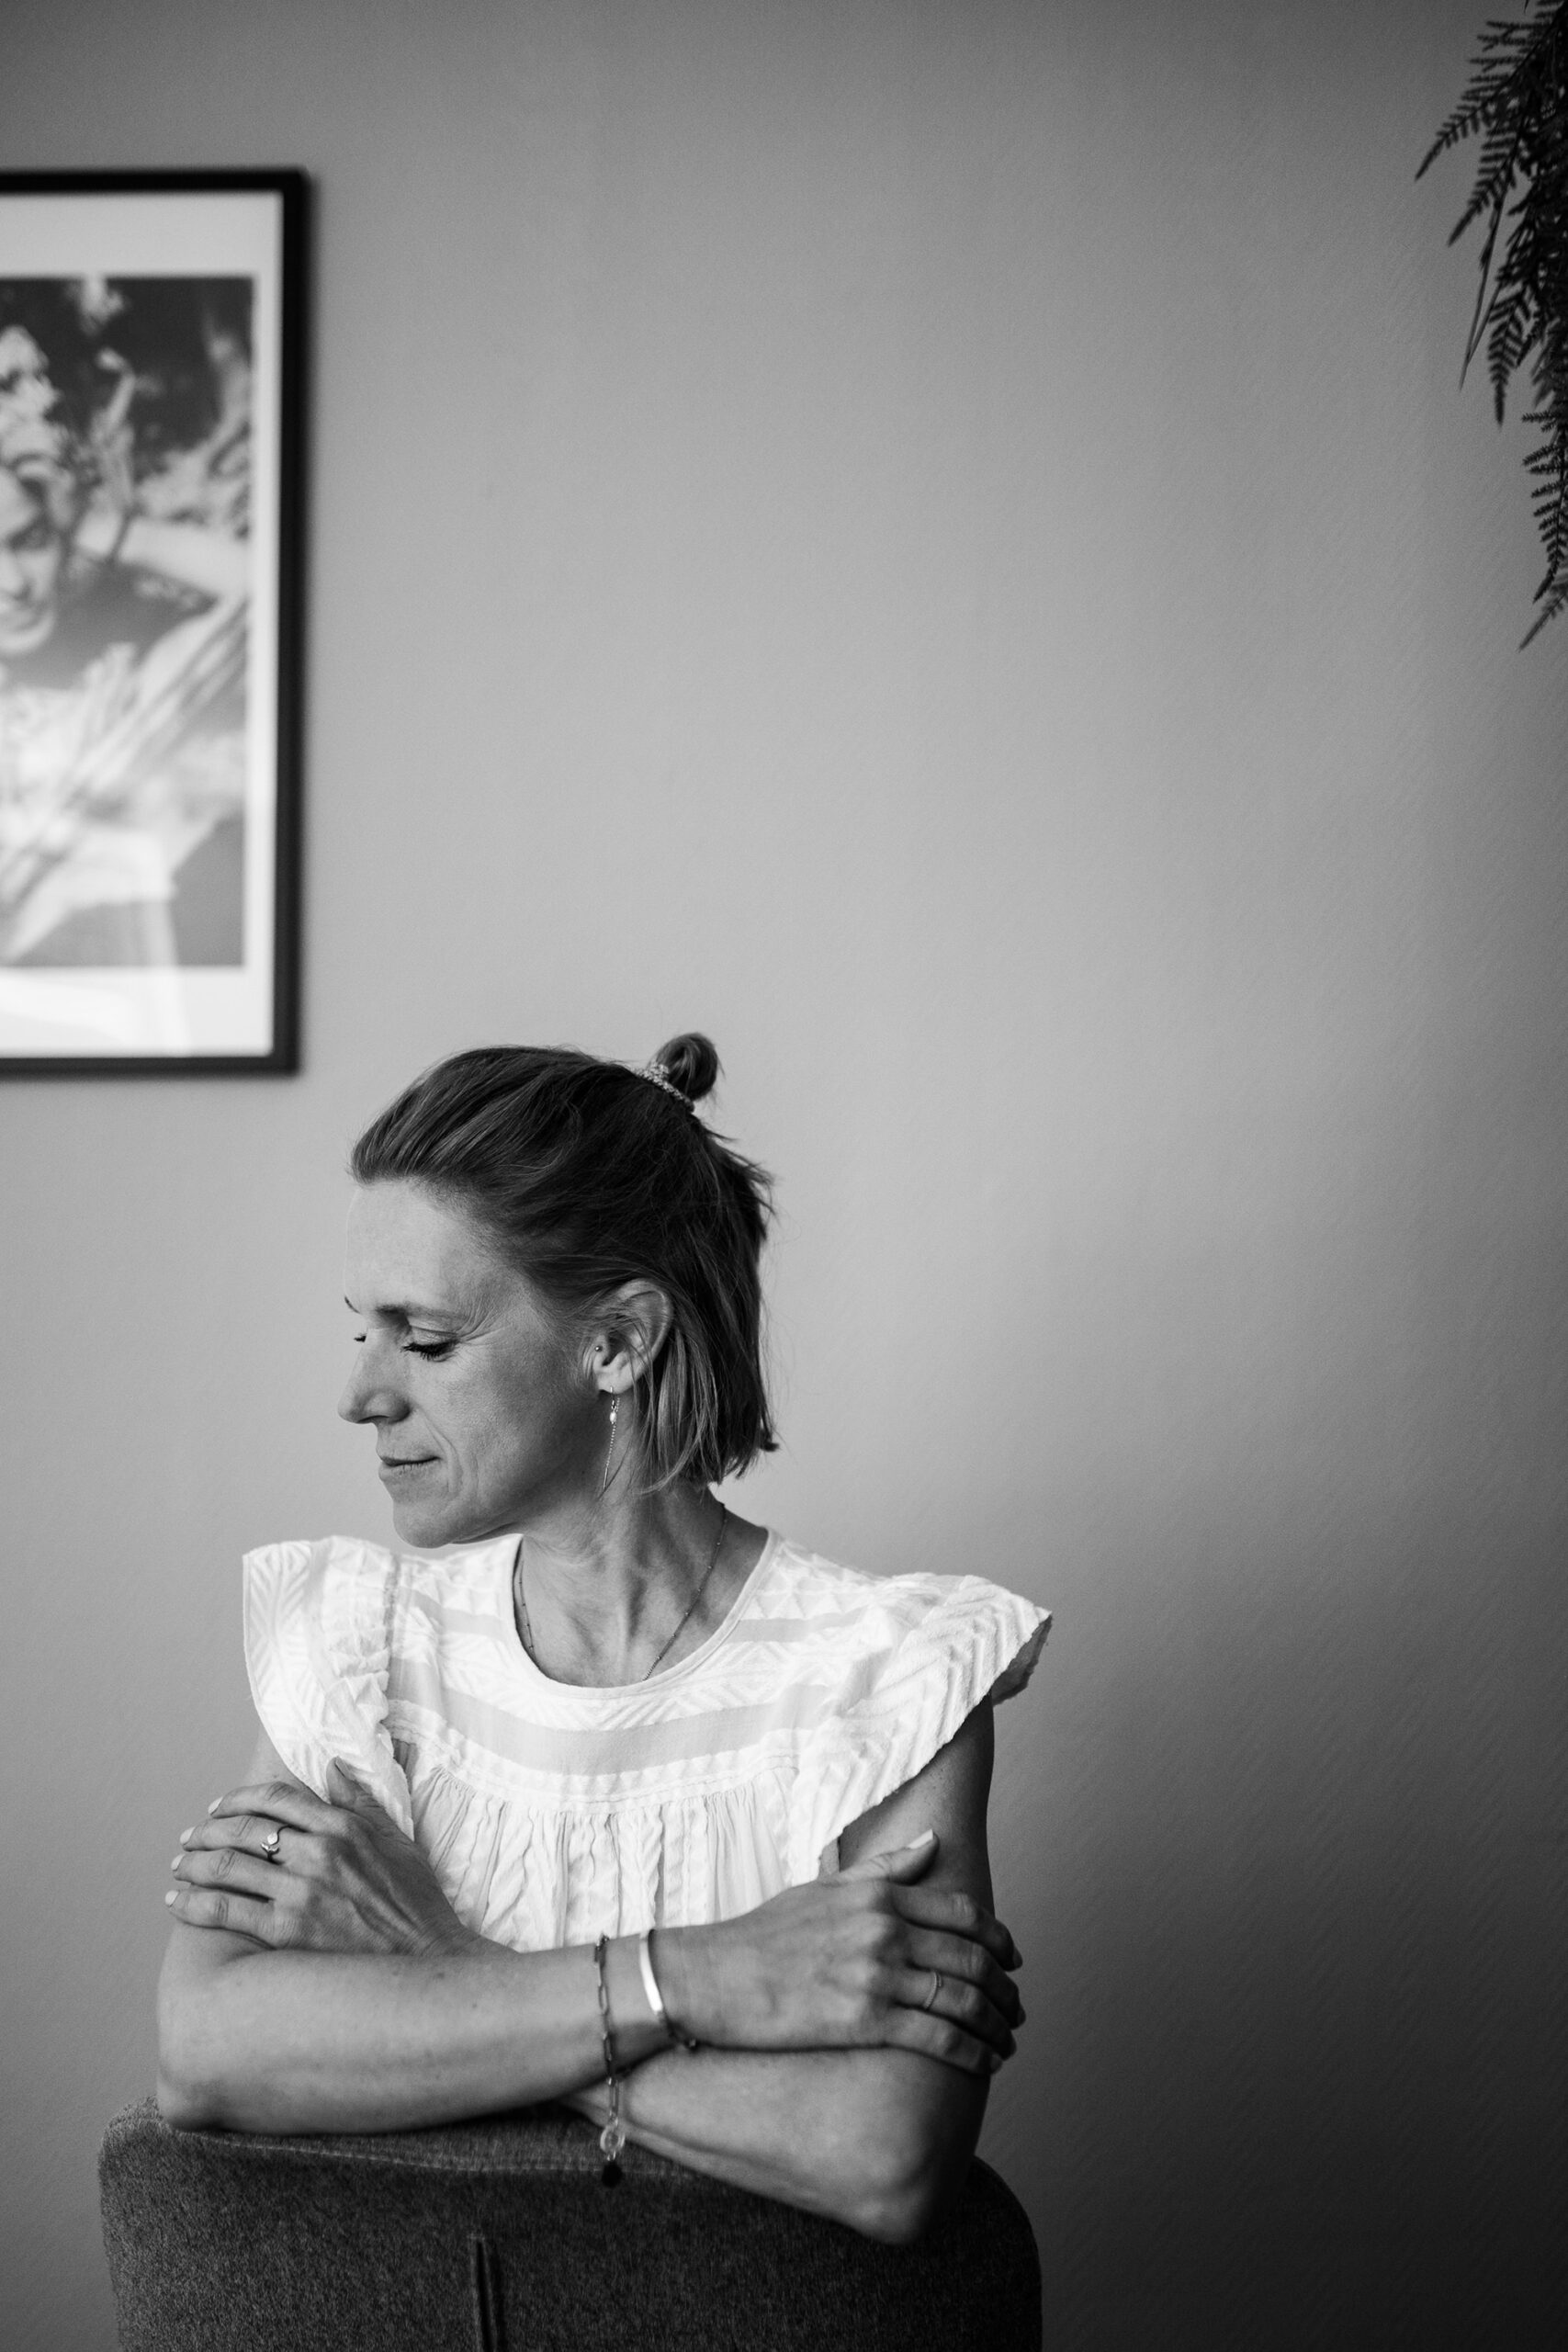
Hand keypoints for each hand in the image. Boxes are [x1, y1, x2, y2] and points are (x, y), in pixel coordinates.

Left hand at [166, 1763, 479, 1958]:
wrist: (425, 1962)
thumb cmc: (415, 1904)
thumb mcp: (397, 1841)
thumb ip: (361, 1802)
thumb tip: (332, 1769)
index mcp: (343, 1826)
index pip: (276, 1799)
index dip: (239, 1799)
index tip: (219, 1808)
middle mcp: (318, 1852)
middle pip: (243, 1829)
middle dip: (207, 1830)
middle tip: (189, 1838)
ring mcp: (301, 1891)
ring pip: (227, 1866)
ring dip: (194, 1863)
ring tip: (180, 1867)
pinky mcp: (287, 1931)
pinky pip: (225, 1910)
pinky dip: (193, 1903)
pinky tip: (178, 1902)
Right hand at [664, 1832, 1023, 2077]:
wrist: (713, 1976)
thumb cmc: (764, 1934)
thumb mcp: (825, 1886)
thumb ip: (885, 1868)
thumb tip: (933, 1842)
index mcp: (878, 1895)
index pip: (962, 1914)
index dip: (998, 1939)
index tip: (1013, 1959)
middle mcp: (885, 1930)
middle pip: (971, 1958)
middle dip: (1005, 1987)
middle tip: (1017, 2006)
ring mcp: (876, 1975)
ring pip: (961, 2000)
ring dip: (996, 2023)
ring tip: (1007, 2039)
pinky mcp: (864, 2020)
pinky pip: (937, 2037)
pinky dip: (972, 2052)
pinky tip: (986, 2062)